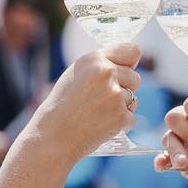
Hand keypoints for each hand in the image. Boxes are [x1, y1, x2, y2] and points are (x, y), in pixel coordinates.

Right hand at [24, 43, 140, 164]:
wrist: (52, 136)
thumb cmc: (62, 106)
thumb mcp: (76, 75)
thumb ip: (101, 66)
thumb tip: (131, 63)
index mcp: (95, 59)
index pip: (132, 50)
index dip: (130, 64)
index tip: (123, 72)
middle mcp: (106, 72)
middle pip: (135, 78)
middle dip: (124, 89)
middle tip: (100, 101)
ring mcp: (115, 94)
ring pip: (134, 99)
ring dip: (121, 108)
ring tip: (96, 114)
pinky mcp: (120, 116)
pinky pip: (130, 118)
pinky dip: (119, 125)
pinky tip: (99, 125)